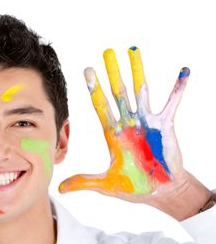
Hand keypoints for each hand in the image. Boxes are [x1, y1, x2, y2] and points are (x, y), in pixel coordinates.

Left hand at [59, 47, 192, 204]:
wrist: (162, 192)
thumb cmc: (135, 187)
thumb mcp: (106, 184)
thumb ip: (84, 182)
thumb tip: (60, 188)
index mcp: (113, 134)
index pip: (101, 106)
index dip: (94, 89)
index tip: (87, 70)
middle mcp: (128, 124)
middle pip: (118, 92)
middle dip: (112, 72)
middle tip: (107, 52)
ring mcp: (146, 122)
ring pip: (140, 91)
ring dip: (137, 71)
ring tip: (133, 50)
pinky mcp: (165, 125)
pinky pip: (172, 102)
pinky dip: (178, 87)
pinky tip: (183, 71)